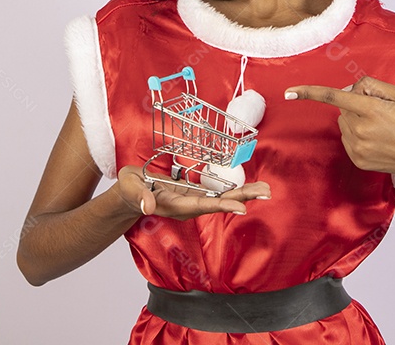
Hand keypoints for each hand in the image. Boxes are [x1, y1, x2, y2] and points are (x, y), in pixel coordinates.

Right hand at [115, 165, 270, 220]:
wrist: (128, 194)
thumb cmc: (129, 190)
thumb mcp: (130, 188)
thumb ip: (139, 196)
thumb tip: (148, 205)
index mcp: (175, 206)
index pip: (202, 206)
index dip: (222, 205)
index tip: (242, 207)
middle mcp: (188, 206)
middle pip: (219, 203)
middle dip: (242, 198)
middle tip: (266, 192)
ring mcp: (192, 200)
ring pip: (222, 198)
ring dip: (243, 194)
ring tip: (264, 189)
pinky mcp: (193, 194)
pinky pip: (217, 192)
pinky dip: (233, 189)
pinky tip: (248, 187)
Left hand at [285, 76, 394, 178]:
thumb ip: (371, 86)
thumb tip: (350, 90)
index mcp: (371, 110)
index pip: (334, 97)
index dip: (310, 92)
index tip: (289, 92)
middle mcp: (361, 129)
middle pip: (342, 109)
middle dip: (355, 106)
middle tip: (381, 113)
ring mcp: (358, 147)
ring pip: (344, 124)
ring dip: (356, 121)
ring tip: (382, 128)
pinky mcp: (357, 159)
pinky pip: (348, 139)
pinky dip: (358, 136)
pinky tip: (378, 140)